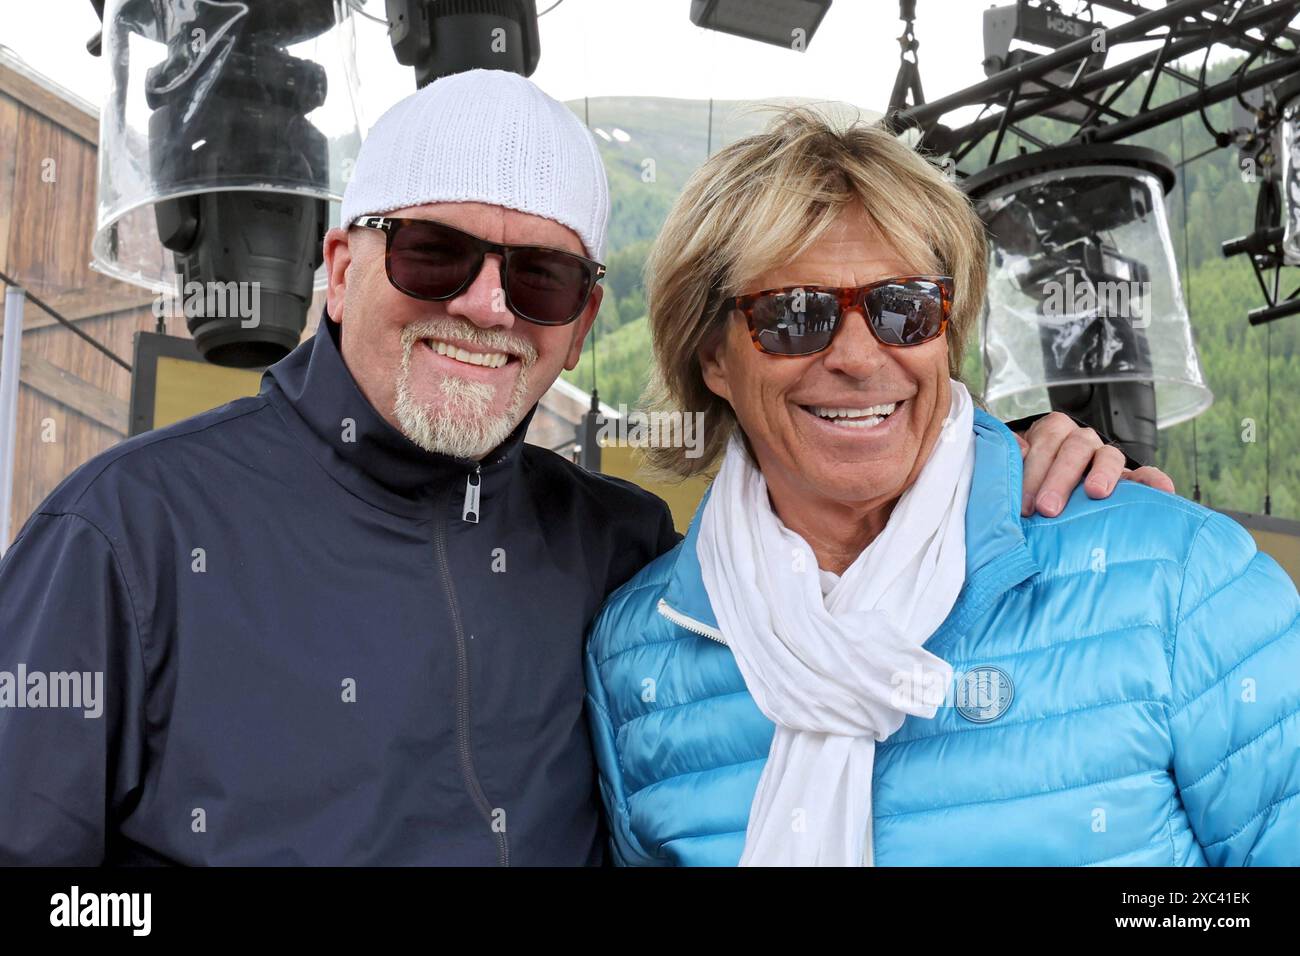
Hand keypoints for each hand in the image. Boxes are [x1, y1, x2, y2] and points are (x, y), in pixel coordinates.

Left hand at [1013, 412, 1175, 516]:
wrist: (1048, 494)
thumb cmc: (1029, 481)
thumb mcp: (1014, 465)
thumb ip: (1011, 455)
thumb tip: (1016, 448)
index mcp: (1052, 433)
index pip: (1046, 441)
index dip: (1034, 470)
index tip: (1026, 503)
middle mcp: (1081, 441)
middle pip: (1074, 449)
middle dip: (1060, 478)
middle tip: (1047, 508)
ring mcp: (1106, 458)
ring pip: (1108, 456)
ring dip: (1102, 473)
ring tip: (1096, 493)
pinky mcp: (1128, 478)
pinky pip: (1145, 475)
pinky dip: (1154, 480)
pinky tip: (1163, 491)